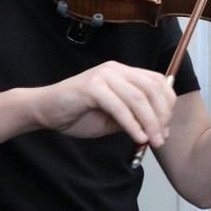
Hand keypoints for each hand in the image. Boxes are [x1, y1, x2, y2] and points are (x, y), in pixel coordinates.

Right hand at [28, 61, 175, 146]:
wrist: (43, 110)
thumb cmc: (77, 114)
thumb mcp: (112, 117)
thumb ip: (134, 117)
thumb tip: (158, 129)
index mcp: (124, 72)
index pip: (157, 82)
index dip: (167, 105)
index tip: (166, 128)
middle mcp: (116, 69)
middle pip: (152, 89)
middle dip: (161, 116)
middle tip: (162, 138)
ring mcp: (104, 76)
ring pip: (138, 99)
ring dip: (150, 122)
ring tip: (153, 141)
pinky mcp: (92, 87)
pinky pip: (120, 107)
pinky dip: (132, 124)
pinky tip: (138, 137)